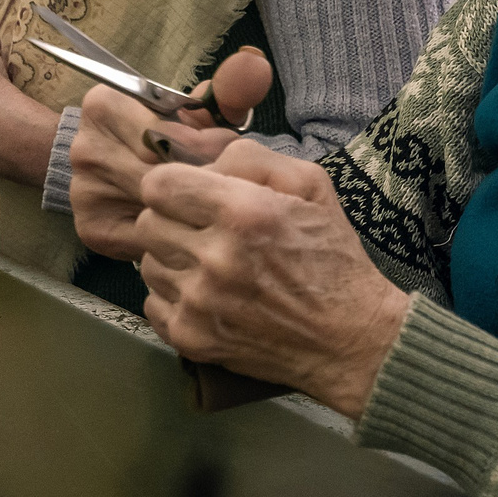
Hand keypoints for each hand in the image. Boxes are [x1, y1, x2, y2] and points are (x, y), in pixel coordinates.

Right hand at [67, 48, 276, 259]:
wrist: (119, 167)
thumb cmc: (169, 133)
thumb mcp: (198, 110)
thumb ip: (230, 88)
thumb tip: (255, 63)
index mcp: (103, 104)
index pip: (166, 133)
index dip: (205, 146)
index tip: (226, 152)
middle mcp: (84, 147)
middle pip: (160, 172)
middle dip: (201, 178)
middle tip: (224, 181)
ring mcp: (82, 191)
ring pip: (154, 207)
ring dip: (190, 208)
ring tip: (209, 201)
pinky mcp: (91, 229)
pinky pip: (145, 238)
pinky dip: (173, 234)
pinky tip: (186, 224)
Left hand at [121, 139, 412, 417]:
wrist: (350, 338)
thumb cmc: (330, 256)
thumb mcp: (309, 184)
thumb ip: (249, 157)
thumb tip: (199, 163)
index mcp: (243, 213)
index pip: (157, 185)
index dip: (173, 184)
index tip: (192, 194)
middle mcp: (216, 259)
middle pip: (147, 223)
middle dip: (171, 220)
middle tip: (204, 230)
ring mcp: (200, 304)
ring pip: (147, 264)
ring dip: (172, 260)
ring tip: (211, 265)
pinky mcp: (192, 339)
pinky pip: (152, 304)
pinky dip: (174, 297)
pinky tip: (208, 295)